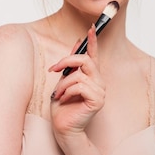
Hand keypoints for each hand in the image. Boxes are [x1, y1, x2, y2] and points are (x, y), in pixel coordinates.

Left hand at [48, 24, 105, 139]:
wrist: (62, 127)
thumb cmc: (62, 106)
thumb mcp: (64, 80)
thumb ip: (71, 65)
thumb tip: (76, 43)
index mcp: (91, 76)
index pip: (94, 54)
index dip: (93, 41)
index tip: (91, 28)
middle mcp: (99, 81)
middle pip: (85, 60)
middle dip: (67, 61)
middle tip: (53, 69)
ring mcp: (100, 91)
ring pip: (79, 75)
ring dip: (63, 84)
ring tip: (59, 94)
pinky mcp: (97, 100)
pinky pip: (80, 86)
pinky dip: (67, 92)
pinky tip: (63, 100)